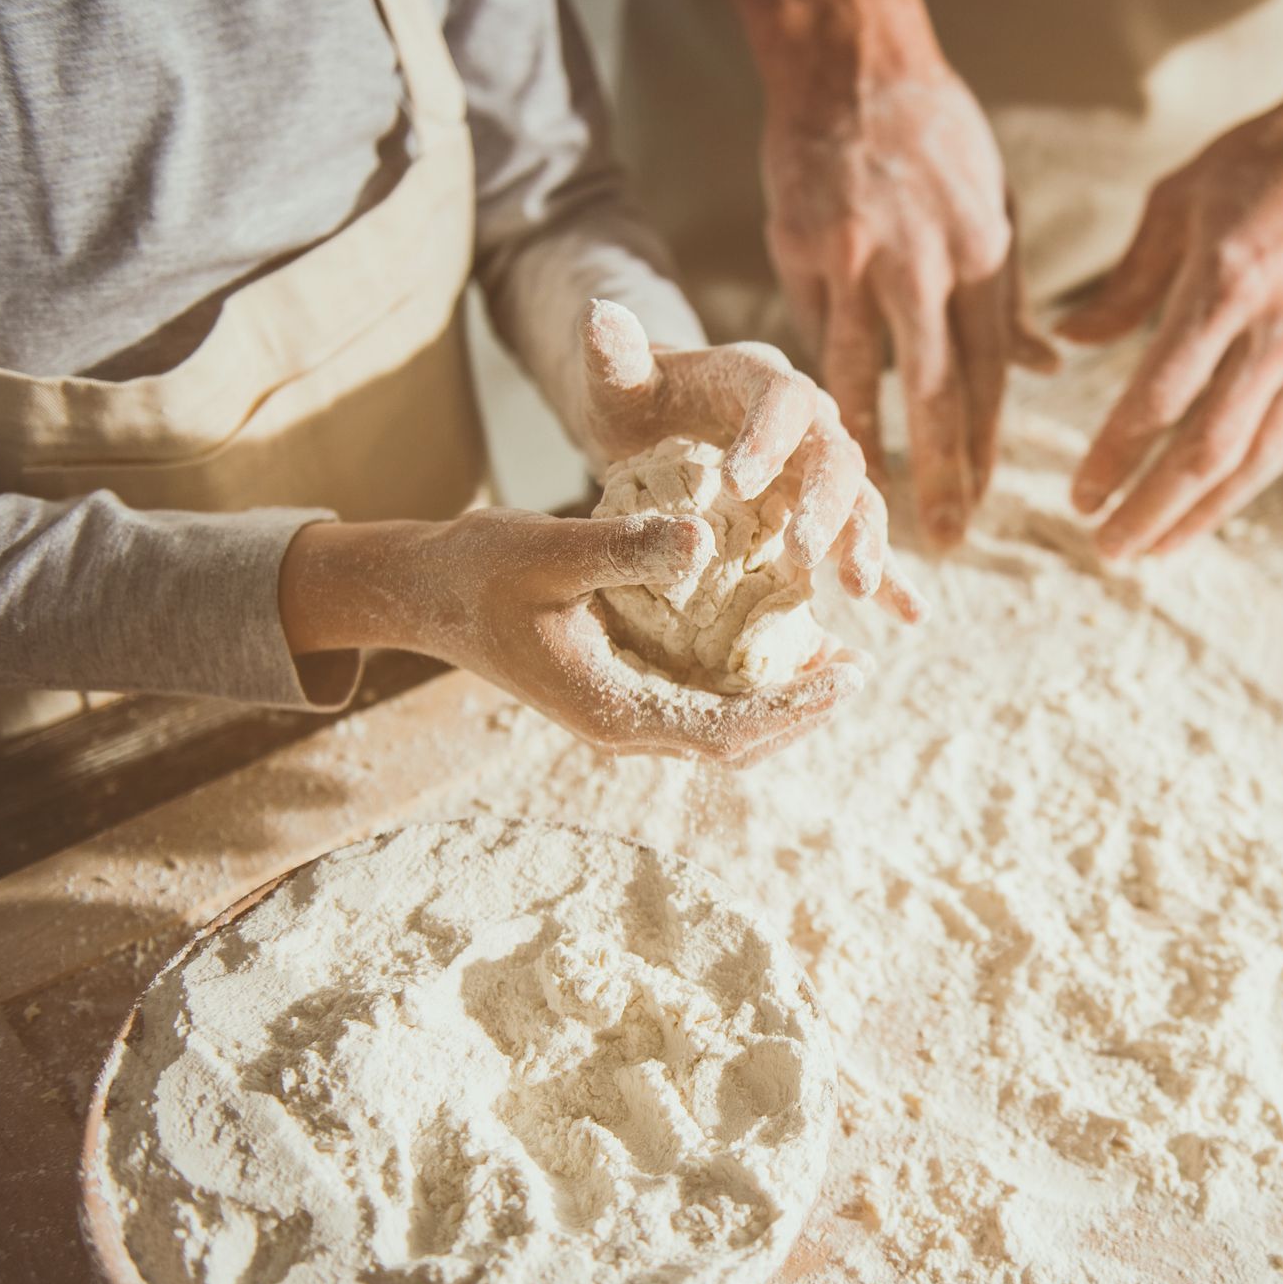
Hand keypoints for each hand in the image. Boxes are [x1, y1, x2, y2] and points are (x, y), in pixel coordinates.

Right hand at [279, 511, 865, 762]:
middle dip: (800, 712)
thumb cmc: (479, 567)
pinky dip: (741, 684)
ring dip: (777, 703)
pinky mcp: (616, 692)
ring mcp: (617, 714)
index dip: (794, 708)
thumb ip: (626, 550)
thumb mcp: (551, 546)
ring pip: (718, 729)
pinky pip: (695, 702)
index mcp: (609, 708)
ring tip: (833, 659)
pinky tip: (773, 640)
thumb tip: (706, 540)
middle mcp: (619, 726)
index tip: (849, 673)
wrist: (424, 592)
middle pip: (734, 743)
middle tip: (858, 668)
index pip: (726, 730)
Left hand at [579, 299, 925, 622]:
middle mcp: (807, 420)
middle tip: (806, 553)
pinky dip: (892, 576)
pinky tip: (910, 613)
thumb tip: (600, 312)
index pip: (780, 398)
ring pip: (861, 499)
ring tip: (859, 589)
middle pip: (835, 455)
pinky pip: (864, 541)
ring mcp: (823, 468)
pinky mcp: (828, 512)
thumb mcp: (618, 383)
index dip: (767, 437)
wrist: (664, 428)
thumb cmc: (640, 402)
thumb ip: (612, 356)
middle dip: (827, 504)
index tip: (737, 483)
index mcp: (761, 378)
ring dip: (866, 542)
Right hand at [759, 65, 1055, 546]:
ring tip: (867, 516)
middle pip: (942, 392)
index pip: (992, 375)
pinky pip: (816, 335)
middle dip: (944, 474)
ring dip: (871, 453)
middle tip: (944, 543)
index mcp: (986, 258)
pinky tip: (818, 442)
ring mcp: (863, 259)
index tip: (981, 508)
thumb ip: (1012, 296)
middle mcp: (930, 265)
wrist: (852, 67)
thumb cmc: (935, 139)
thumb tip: (1048, 364)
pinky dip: (822, 390)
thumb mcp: (995, 206)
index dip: (986, 449)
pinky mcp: (805, 251)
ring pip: (868, 377)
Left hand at [1059, 101, 1282, 556]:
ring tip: (1152, 551)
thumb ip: (1124, 285)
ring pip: (1258, 459)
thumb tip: (1070, 345)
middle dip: (1153, 509)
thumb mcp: (1177, 202)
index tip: (1078, 496)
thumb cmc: (1260, 162)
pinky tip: (1204, 503)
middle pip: (1210, 448)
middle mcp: (1280, 328)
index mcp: (1228, 282)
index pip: (1161, 395)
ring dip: (1200, 515)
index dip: (1116, 456)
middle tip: (1106, 550)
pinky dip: (1242, 478)